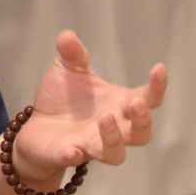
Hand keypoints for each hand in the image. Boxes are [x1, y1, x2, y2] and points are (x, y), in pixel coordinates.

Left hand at [14, 29, 166, 180]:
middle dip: (143, 120)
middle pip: (142, 133)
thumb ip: (73, 54)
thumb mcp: (67, 69)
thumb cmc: (63, 98)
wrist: (37, 125)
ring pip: (116, 153)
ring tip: (105, 118)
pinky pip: (75, 159)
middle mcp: (114, 129)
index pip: (149, 99)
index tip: (158, 68)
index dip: (158, 87)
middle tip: (135, 103)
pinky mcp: (69, 154)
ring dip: (113, 138)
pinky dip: (74, 155)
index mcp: (119, 104)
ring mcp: (92, 145)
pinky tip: (72, 149)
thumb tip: (67, 35)